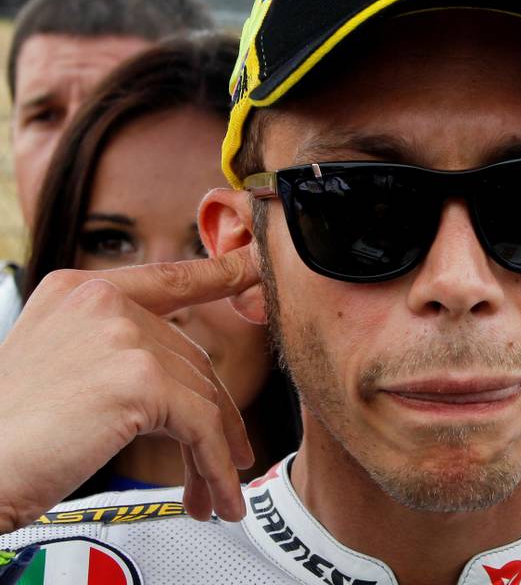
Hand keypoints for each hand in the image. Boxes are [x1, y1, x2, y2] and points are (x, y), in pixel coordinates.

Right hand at [0, 247, 258, 533]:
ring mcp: (122, 336)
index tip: (255, 264)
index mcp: (80, 290)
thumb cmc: (8, 432)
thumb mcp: (57, 363)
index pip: (169, 278)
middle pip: (191, 358)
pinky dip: (216, 468)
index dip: (221, 274)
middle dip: (213, 414)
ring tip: (213, 492)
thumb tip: (178, 374)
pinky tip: (217, 497)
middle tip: (229, 457)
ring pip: (201, 396)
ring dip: (213, 451)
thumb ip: (113, 348)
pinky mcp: (139, 381)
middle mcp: (103, 300)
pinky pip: (201, 427)